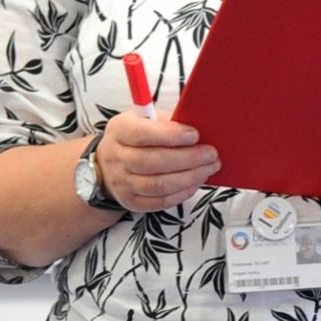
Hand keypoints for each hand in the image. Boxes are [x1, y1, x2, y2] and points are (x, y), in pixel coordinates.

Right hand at [95, 113, 219, 212]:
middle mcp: (116, 157)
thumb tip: (199, 126)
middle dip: (188, 158)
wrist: (109, 164)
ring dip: (189, 177)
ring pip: (159, 185)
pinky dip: (183, 193)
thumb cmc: (136, 137)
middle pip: (153, 162)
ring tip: (209, 168)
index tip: (195, 134)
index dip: (170, 136)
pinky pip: (161, 201)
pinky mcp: (132, 201)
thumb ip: (168, 121)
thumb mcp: (146, 119)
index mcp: (119, 130)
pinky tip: (196, 182)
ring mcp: (122, 183)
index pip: (142, 134)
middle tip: (211, 154)